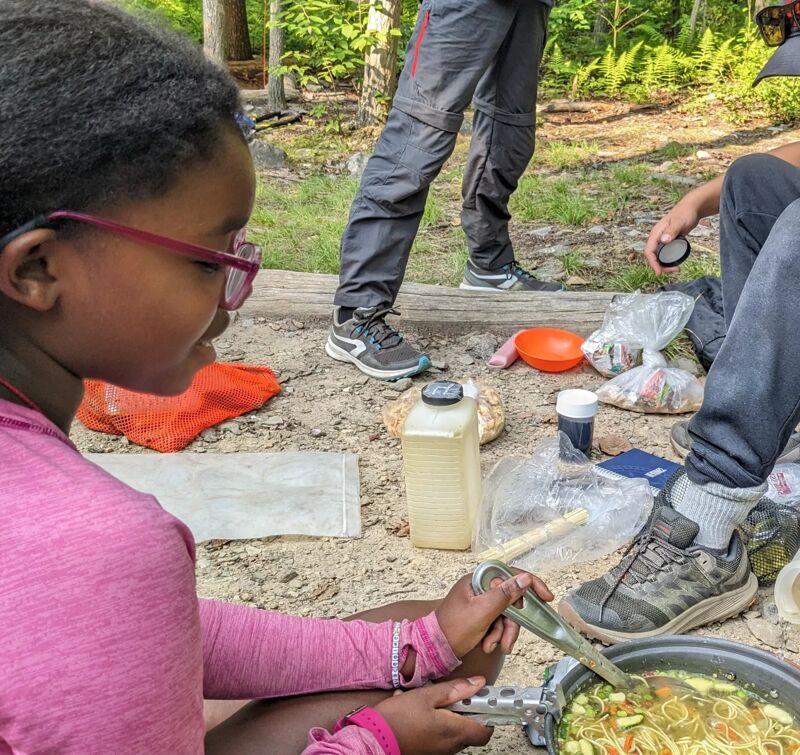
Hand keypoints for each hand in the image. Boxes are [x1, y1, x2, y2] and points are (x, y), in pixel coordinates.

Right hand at [375, 676, 492, 753]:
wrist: (374, 738)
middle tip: (454, 698)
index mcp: (454, 731)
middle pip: (471, 732)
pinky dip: (438, 725)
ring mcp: (439, 752)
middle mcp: (450, 747)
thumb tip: (478, 683)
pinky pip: (441, 738)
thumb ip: (455, 689)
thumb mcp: (427, 695)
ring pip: (456, 734)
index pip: (486, 730)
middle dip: (467, 714)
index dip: (487, 713)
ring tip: (433, 702)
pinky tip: (421, 712)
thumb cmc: (398, 717)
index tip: (481, 699)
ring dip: (451, 718)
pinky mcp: (428, 752)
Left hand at [435, 571, 552, 658]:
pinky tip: (488, 645)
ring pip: (506, 614)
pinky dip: (496, 635)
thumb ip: (504, 595)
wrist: (434, 650)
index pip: (510, 574)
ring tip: (493, 646)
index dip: (531, 583)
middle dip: (512, 623)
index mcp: (478, 580)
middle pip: (510, 599)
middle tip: (507, 641)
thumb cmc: (452, 629)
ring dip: (503, 633)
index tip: (546, 597)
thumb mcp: (481, 612)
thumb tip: (524, 579)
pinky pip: (498, 622)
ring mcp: (480, 601)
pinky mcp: (480, 615)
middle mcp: (480, 587)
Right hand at [644, 199, 700, 273]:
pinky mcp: (668, 241)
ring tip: (676, 268)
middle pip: (653, 256)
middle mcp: (657, 238)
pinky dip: (668, 260)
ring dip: (665, 264)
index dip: (652, 263)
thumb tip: (663, 241)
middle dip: (660, 266)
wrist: (692, 208)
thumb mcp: (679, 222)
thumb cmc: (685, 213)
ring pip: (659, 256)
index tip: (659, 272)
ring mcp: (662, 240)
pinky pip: (665, 254)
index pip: (649, 251)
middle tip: (674, 270)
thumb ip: (672, 231)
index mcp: (656, 233)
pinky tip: (676, 262)